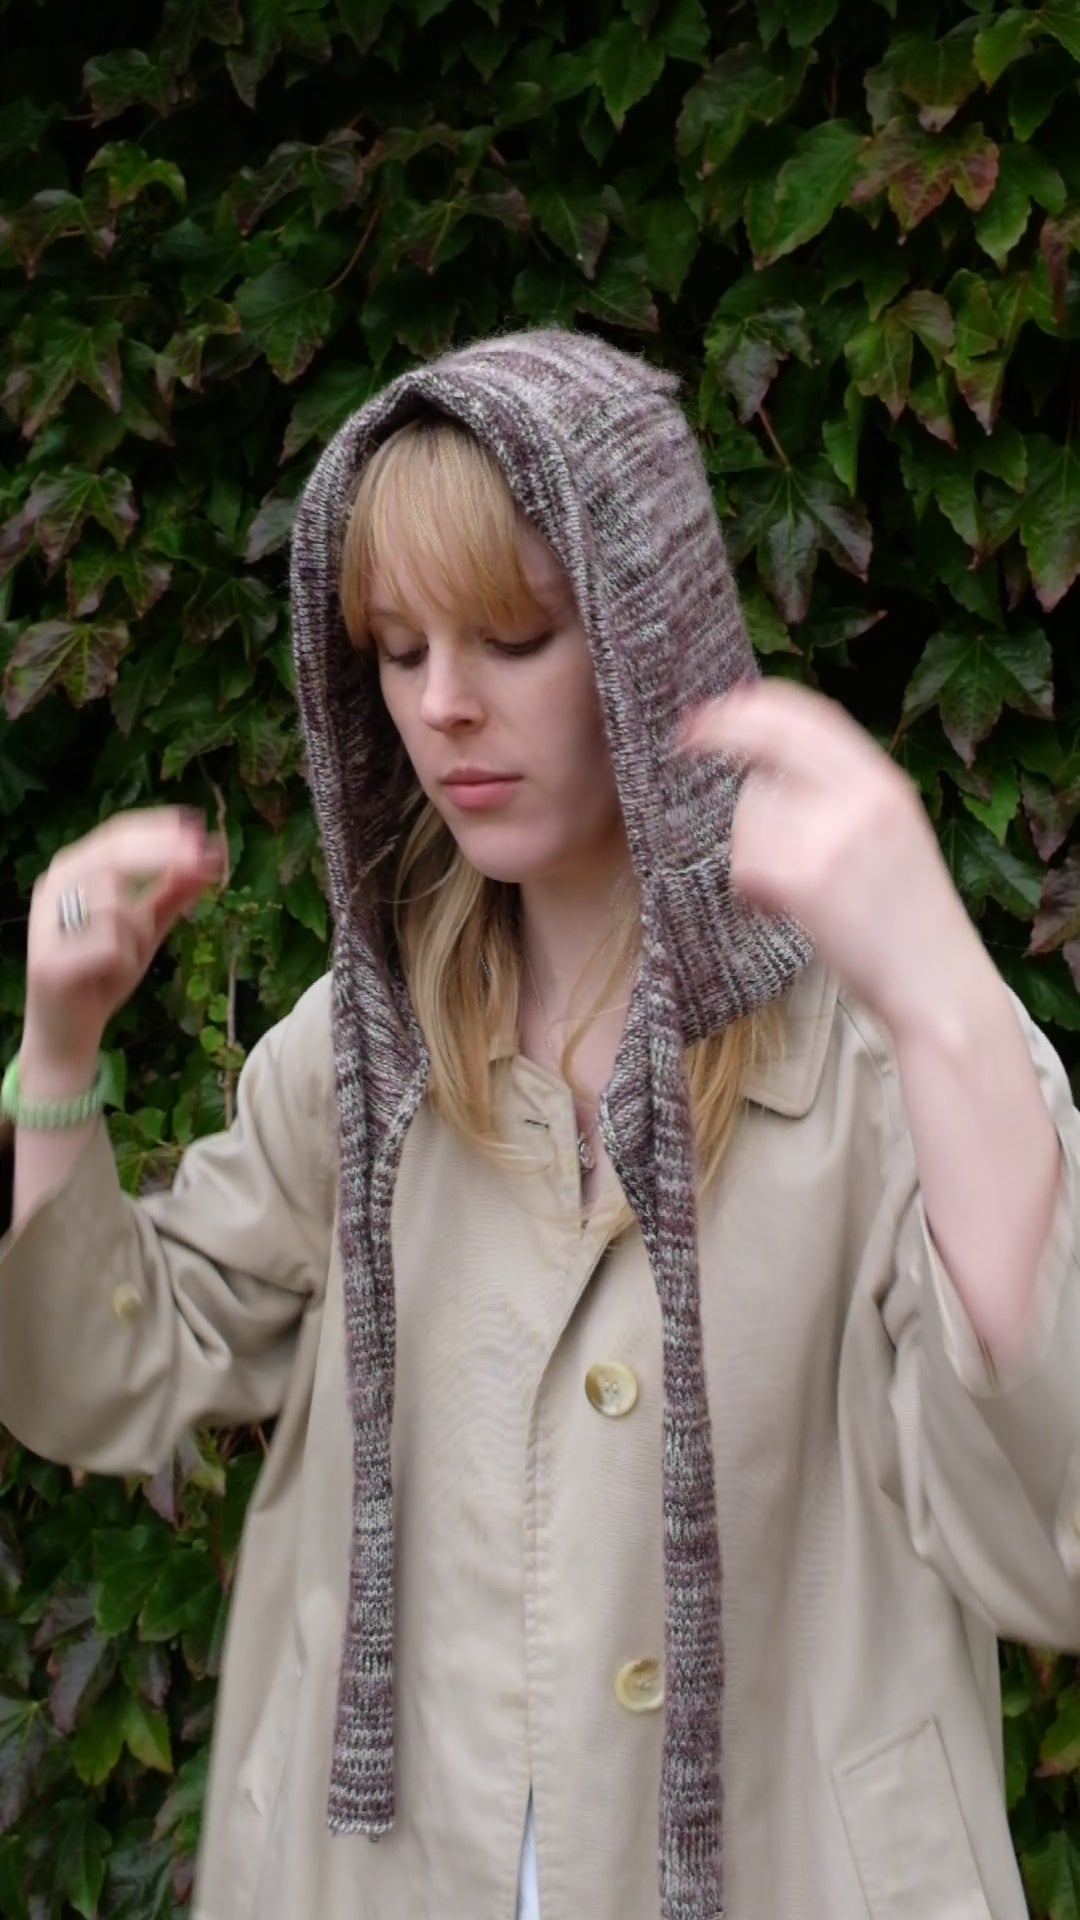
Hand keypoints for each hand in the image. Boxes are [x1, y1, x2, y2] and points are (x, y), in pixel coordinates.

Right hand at [22, 809, 224, 1073]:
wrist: (69, 1032)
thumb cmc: (105, 974)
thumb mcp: (147, 929)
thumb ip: (173, 893)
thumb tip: (209, 856)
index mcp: (73, 872)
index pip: (115, 835)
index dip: (157, 829)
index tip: (198, 828)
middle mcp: (53, 889)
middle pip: (112, 857)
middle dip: (162, 856)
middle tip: (202, 862)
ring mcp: (45, 925)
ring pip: (114, 906)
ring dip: (138, 934)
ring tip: (128, 958)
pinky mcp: (48, 962)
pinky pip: (108, 947)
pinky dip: (124, 963)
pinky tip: (110, 977)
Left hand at [682, 680, 993, 1037]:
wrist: (937, 985)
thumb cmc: (905, 920)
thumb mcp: (892, 833)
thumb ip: (842, 792)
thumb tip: (767, 762)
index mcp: (884, 782)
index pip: (810, 714)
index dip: (752, 705)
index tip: (712, 710)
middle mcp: (864, 797)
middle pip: (769, 740)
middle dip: (720, 734)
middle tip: (687, 741)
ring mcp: (836, 836)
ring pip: (750, 813)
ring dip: (751, 850)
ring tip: (794, 890)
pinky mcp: (809, 881)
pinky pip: (746, 864)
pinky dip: (752, 891)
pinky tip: (783, 911)